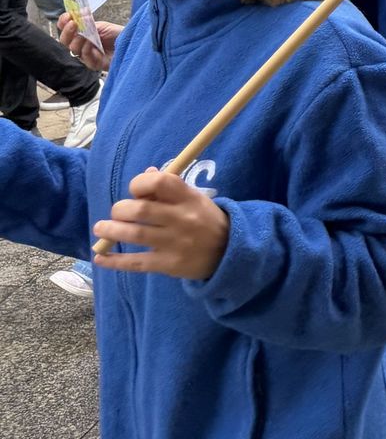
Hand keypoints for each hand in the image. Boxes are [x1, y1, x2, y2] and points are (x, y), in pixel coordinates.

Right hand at [58, 14, 120, 72]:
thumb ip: (89, 23)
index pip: (66, 29)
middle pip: (65, 41)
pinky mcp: (93, 64)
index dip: (63, 22)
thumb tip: (78, 16)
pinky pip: (85, 57)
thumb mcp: (102, 26)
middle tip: (73, 24)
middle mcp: (81, 45)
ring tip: (84, 33)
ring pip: (73, 49)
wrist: (133, 43)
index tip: (68, 16)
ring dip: (77, 40)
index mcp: (81, 34)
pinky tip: (91, 42)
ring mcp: (86, 55)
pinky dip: (86, 48)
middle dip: (67, 31)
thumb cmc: (118, 35)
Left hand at [92, 168, 230, 280]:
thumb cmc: (206, 219)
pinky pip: (136, 263)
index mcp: (189, 198)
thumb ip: (170, 188)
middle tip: (117, 213)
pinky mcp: (168, 264)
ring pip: (134, 235)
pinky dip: (114, 261)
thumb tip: (146, 173)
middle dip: (120, 210)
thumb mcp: (195, 199)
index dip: (140, 183)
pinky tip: (100, 257)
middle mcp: (182, 219)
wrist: (231, 252)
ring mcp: (175, 243)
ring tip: (101, 228)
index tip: (135, 190)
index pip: (160, 182)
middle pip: (140, 210)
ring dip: (111, 231)